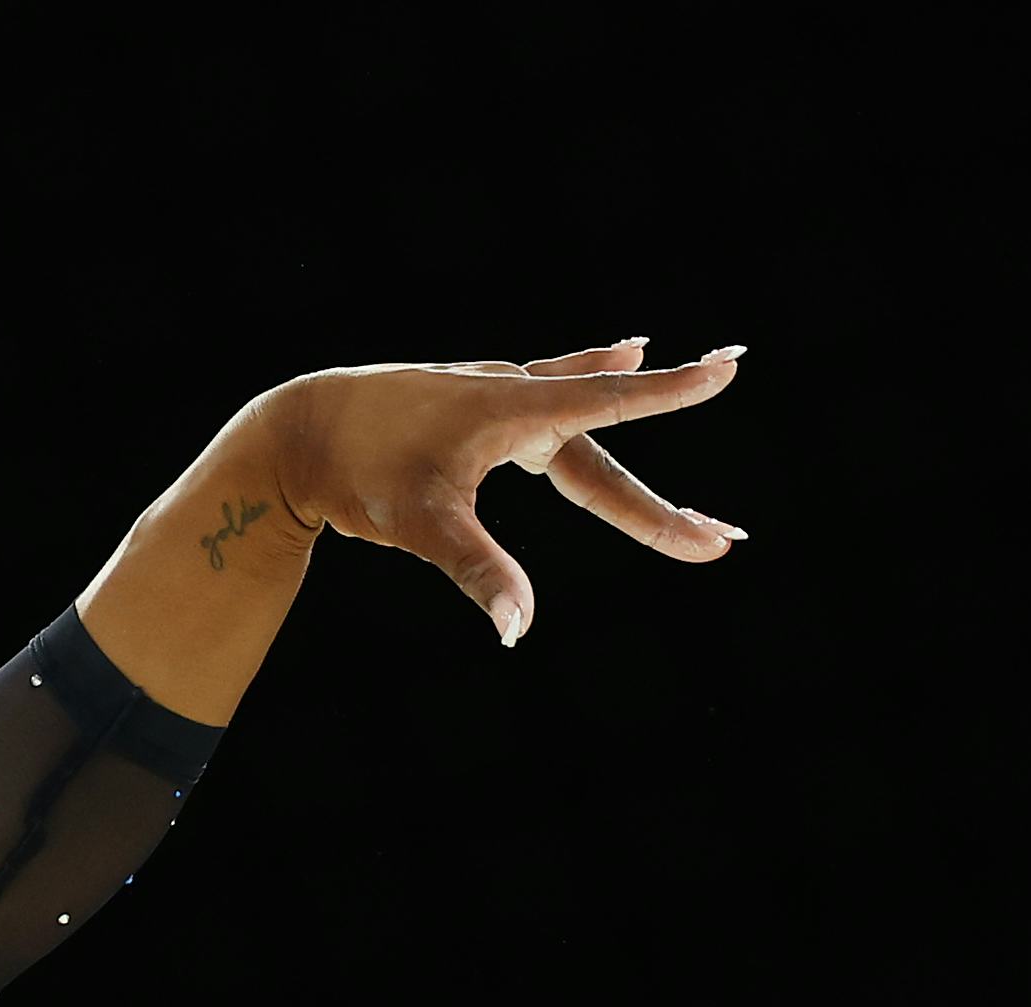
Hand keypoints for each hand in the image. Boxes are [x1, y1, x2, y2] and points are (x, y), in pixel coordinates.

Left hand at [263, 339, 749, 647]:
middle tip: (721, 543)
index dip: (671, 394)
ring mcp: (499, 396)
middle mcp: (517, 394)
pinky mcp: (480, 405)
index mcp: (516, 410)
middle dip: (659, 510)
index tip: (728, 366)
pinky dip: (590, 377)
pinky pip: (553, 395)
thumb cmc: (360, 472)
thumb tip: (518, 632)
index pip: (610, 404)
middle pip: (604, 461)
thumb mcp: (420, 526)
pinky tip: (617, 351)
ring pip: (582, 428)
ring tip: (695, 377)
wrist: (302, 427)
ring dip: (638, 424)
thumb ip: (477, 572)